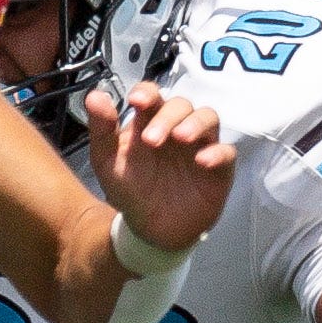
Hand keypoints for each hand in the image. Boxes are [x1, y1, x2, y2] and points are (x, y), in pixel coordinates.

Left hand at [85, 81, 235, 254]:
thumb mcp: (107, 162)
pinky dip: (217, 153)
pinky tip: (202, 161)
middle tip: (152, 140)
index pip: (152, 95)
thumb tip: (95, 96)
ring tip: (181, 138)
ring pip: (208, 118)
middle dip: (167, 117)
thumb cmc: (131, 190)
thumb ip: (101, 130)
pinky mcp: (218, 168)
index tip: (138, 100)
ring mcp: (200, 145)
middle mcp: (177, 127)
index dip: (147, 92)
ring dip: (196, 123)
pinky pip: (226, 152)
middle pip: (181, 105)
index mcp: (149, 122)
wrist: (150, 230)